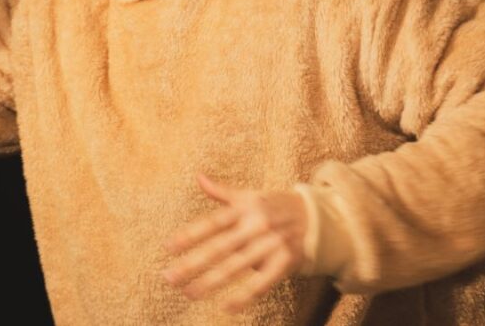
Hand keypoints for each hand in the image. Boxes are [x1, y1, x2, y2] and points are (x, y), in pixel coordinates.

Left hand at [159, 172, 307, 313]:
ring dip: (211, 281)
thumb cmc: (274, 206)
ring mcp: (271, 244)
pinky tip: (225, 306)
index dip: (189, 235)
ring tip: (189, 293)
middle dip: (192, 263)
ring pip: (236, 266)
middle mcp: (256, 225)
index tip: (167, 248)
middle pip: (219, 247)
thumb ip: (222, 192)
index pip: (211, 223)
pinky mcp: (285, 262)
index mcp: (244, 208)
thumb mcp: (250, 196)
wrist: (317, 217)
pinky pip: (262, 282)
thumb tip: (199, 177)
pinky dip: (244, 296)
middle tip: (169, 277)